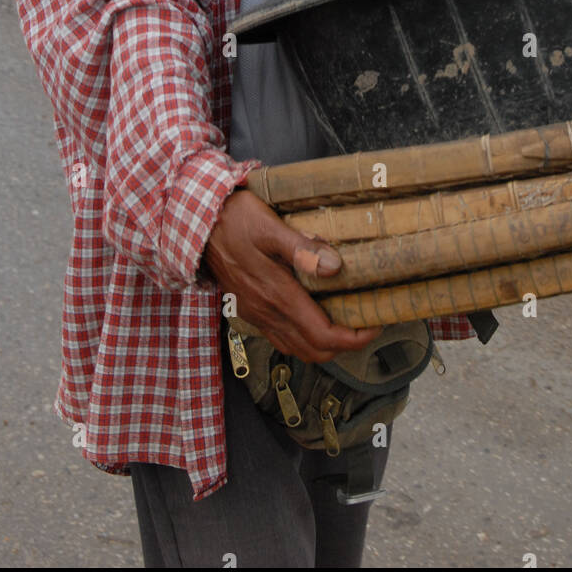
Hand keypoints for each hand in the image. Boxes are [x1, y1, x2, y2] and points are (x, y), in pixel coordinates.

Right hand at [203, 186, 379, 361]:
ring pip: (296, 349)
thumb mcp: (269, 226)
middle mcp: (266, 312)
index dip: (355, 338)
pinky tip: (312, 316)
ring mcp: (256, 314)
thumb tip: (335, 267)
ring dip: (324, 344)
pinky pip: (281, 338)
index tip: (375, 323)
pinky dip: (303, 338)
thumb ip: (302, 249)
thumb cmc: (234, 219)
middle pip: (313, 351)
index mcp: (277, 295)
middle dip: (345, 345)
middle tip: (366, 322)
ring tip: (345, 321)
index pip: (323, 335)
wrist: (195, 225)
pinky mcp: (248, 310)